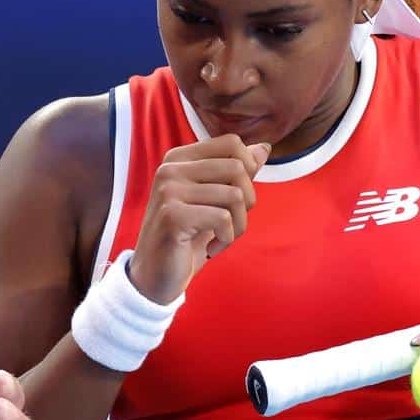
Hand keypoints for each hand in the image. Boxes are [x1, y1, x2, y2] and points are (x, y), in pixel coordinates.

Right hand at [128, 135, 271, 303]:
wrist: (156, 276)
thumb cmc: (188, 238)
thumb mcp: (215, 202)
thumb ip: (236, 173)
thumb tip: (264, 147)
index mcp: (178, 159)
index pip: (231, 143)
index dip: (248, 169)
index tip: (236, 197)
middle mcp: (170, 169)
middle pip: (237, 167)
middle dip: (246, 201)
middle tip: (229, 223)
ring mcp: (168, 191)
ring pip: (235, 195)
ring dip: (237, 226)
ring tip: (218, 238)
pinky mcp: (172, 216)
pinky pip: (223, 218)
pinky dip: (226, 239)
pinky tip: (210, 249)